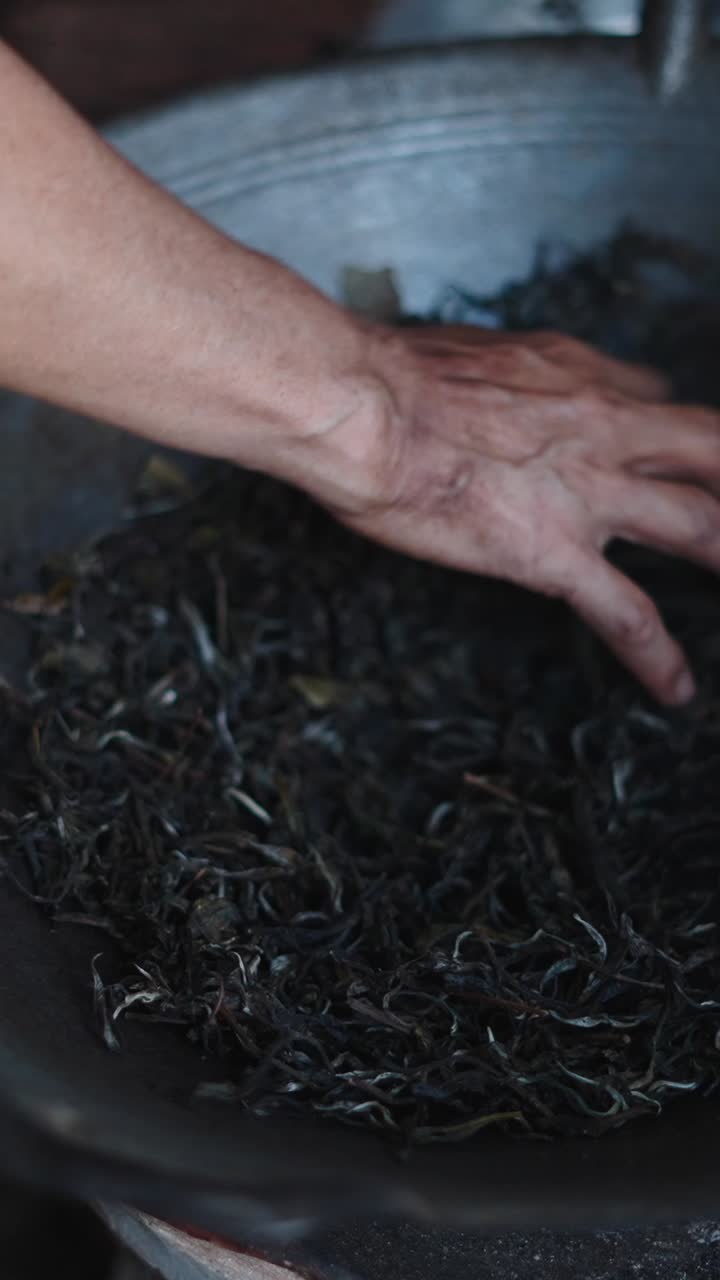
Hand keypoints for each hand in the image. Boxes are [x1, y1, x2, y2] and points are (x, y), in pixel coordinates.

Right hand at [294, 324, 719, 705]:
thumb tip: (510, 386)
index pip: (652, 397)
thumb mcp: (474, 350)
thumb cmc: (396, 376)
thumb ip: (512, 374)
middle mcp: (605, 430)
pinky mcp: (555, 555)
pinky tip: (676, 688)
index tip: (662, 450)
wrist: (369, 411)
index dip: (664, 428)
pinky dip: (658, 657)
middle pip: (711, 449)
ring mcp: (590, 495)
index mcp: (578, 377)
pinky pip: (627, 615)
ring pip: (699, 526)